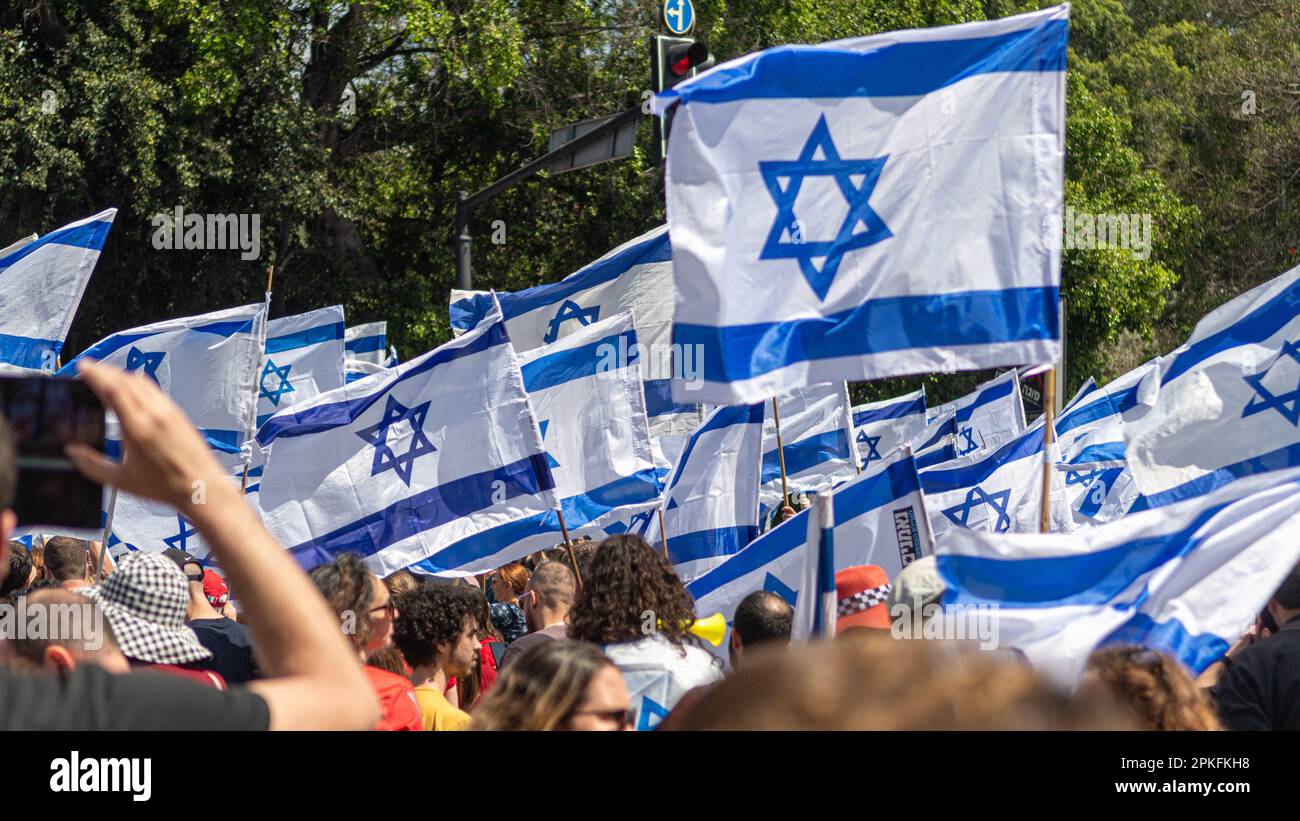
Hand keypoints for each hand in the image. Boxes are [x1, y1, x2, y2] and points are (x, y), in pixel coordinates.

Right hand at [64, 359, 234, 515]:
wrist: (201, 486)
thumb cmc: (164, 485)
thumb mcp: (121, 480)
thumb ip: (92, 465)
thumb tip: (72, 451)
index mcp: (138, 427)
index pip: (114, 389)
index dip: (97, 374)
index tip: (83, 366)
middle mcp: (154, 413)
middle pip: (126, 380)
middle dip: (105, 370)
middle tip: (89, 368)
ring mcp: (169, 411)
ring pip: (142, 382)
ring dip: (122, 375)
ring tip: (106, 376)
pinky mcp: (178, 413)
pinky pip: (155, 390)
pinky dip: (138, 383)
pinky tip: (132, 388)